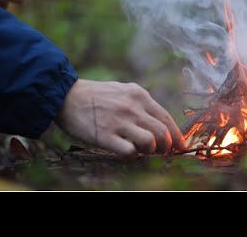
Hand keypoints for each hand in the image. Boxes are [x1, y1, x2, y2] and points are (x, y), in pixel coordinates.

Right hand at [55, 79, 185, 157]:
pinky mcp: (106, 135)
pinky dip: (132, 156)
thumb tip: (159, 123)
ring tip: (142, 151)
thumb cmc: (96, 96)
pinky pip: (130, 152)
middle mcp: (132, 107)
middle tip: (161, 152)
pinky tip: (126, 151)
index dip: (176, 136)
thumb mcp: (123, 90)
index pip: (166, 118)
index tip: (180, 146)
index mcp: (139, 95)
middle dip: (166, 147)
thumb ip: (141, 103)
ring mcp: (119, 122)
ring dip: (150, 151)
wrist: (66, 96)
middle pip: (163, 133)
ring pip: (150, 142)